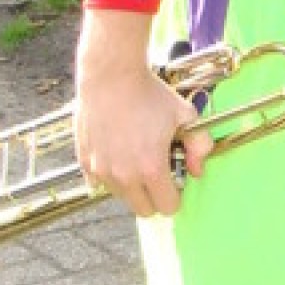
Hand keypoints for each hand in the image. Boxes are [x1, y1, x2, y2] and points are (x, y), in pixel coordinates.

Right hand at [73, 50, 211, 218]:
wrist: (112, 75)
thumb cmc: (150, 93)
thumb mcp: (185, 115)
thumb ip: (199, 146)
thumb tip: (198, 170)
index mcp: (152, 169)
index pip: (167, 207)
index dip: (175, 196)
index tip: (175, 180)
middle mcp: (124, 175)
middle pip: (143, 209)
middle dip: (154, 196)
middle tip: (157, 173)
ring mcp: (102, 169)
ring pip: (121, 196)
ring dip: (131, 185)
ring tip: (136, 156)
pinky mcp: (85, 161)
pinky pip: (98, 182)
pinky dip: (109, 174)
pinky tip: (117, 152)